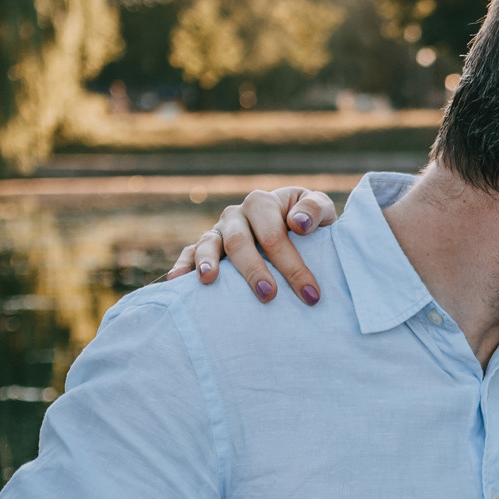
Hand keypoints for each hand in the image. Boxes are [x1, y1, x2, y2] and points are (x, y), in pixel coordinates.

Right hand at [166, 186, 335, 305]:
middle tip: (268, 296)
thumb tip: (298, 224)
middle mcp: (236, 215)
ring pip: (209, 244)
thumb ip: (316, 209)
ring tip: (209, 280)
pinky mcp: (205, 247)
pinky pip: (189, 253)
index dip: (292, 265)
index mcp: (263, 203)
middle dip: (254, 270)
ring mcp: (219, 231)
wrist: (295, 227)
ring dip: (207, 262)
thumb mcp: (321, 210)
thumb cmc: (310, 223)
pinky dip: (182, 265)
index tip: (310, 294)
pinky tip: (177, 280)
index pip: (274, 235)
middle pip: (240, 242)